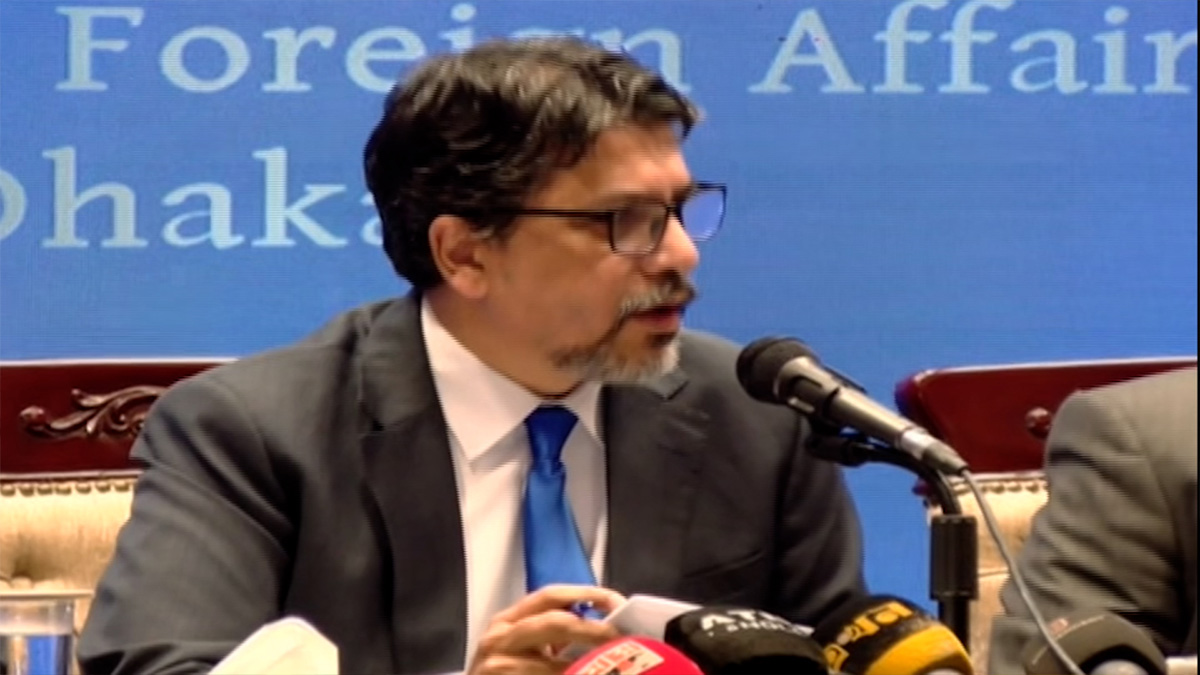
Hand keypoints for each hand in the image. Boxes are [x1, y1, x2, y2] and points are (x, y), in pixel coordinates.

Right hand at [467, 584, 625, 674]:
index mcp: (510, 620)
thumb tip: (607, 634)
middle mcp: (500, 635)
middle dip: (593, 629)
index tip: (618, 603)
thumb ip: (556, 639)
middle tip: (621, 638)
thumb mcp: (528, 652)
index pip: (551, 596)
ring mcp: (495, 663)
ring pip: (551, 664)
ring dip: (584, 666)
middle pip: (554, 622)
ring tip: (610, 666)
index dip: (587, 595)